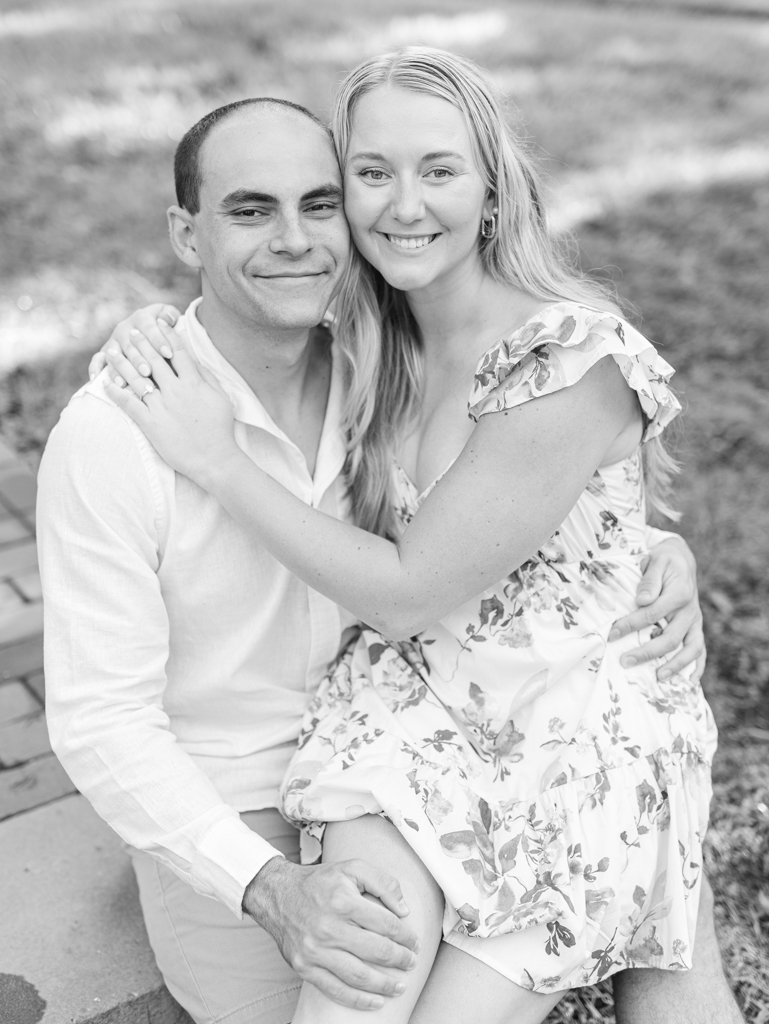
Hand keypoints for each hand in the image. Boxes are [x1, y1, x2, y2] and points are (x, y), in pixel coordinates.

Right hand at [89, 304, 181, 380]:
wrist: (153, 336)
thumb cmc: (167, 330)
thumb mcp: (170, 318)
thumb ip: (170, 316)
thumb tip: (168, 318)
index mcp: (141, 318)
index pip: (149, 328)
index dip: (158, 340)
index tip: (169, 353)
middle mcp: (124, 328)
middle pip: (130, 345)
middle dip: (138, 359)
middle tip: (148, 372)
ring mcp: (114, 341)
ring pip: (115, 355)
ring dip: (119, 369)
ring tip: (125, 383)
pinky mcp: (105, 353)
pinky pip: (98, 360)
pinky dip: (95, 369)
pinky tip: (98, 380)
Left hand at [103, 342, 240, 486]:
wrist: (214, 459)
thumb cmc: (219, 428)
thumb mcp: (220, 398)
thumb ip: (205, 376)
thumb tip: (192, 358)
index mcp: (194, 383)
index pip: (177, 351)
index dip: (165, 335)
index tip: (156, 324)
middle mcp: (177, 391)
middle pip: (154, 359)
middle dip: (140, 342)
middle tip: (130, 331)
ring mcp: (162, 407)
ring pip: (137, 379)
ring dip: (122, 363)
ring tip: (112, 351)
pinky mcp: (151, 424)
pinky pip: (129, 404)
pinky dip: (116, 392)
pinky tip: (106, 383)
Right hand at [244, 856, 419, 1010]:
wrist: (277, 895)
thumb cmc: (319, 882)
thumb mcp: (352, 868)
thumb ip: (382, 882)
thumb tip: (403, 909)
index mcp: (343, 901)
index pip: (385, 924)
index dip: (405, 936)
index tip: (414, 941)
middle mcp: (328, 927)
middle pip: (375, 951)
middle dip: (400, 959)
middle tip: (411, 962)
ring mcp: (315, 950)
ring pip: (358, 975)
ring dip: (384, 985)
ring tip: (400, 986)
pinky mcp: (304, 967)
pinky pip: (335, 989)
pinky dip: (358, 1000)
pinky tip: (375, 1002)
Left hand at [609, 536, 704, 680]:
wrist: (681, 559)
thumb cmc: (664, 561)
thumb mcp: (656, 561)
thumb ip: (650, 580)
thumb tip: (643, 600)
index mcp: (679, 593)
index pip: (651, 614)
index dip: (630, 625)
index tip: (612, 634)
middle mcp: (690, 611)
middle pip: (670, 637)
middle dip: (647, 652)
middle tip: (625, 661)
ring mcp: (695, 621)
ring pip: (690, 649)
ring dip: (675, 666)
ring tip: (658, 678)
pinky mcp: (696, 628)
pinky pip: (700, 650)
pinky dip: (696, 667)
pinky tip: (688, 683)